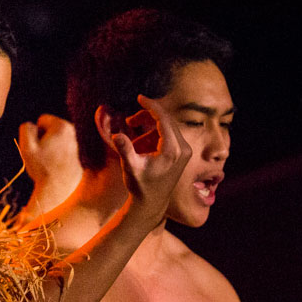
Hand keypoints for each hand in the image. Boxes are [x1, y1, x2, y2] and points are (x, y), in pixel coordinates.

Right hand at [19, 114, 81, 205]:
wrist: (60, 188)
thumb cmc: (43, 168)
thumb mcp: (27, 147)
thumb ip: (26, 129)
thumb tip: (32, 125)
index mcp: (61, 126)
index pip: (42, 120)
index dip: (36, 133)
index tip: (38, 147)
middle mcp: (72, 131)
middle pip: (50, 128)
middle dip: (44, 139)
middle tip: (43, 155)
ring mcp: (77, 141)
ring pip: (56, 138)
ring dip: (51, 146)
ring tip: (49, 161)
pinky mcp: (79, 151)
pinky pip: (62, 147)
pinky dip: (58, 153)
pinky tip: (56, 165)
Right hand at [108, 95, 189, 214]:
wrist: (152, 203)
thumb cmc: (140, 186)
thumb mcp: (130, 168)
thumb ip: (125, 149)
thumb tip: (116, 135)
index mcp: (173, 150)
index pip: (164, 119)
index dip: (151, 106)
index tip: (139, 97)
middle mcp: (183, 149)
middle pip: (166, 120)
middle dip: (147, 116)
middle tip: (129, 121)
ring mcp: (185, 151)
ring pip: (168, 127)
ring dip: (149, 126)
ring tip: (132, 135)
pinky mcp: (182, 153)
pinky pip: (169, 135)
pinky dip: (154, 135)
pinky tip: (141, 145)